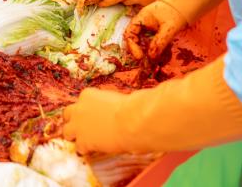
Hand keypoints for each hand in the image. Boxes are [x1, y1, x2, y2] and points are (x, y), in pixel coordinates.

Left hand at [65, 57, 241, 153]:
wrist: (136, 121)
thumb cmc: (143, 107)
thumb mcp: (145, 97)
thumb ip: (152, 94)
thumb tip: (175, 89)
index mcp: (91, 93)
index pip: (82, 101)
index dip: (87, 111)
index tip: (96, 116)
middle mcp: (80, 106)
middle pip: (67, 113)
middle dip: (74, 120)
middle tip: (84, 129)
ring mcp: (78, 123)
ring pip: (65, 129)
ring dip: (74, 135)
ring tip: (83, 142)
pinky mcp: (83, 139)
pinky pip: (76, 146)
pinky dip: (83, 149)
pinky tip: (90, 152)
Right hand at [124, 0, 186, 60]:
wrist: (185, 5)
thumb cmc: (176, 13)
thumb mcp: (169, 28)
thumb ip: (159, 42)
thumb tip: (151, 57)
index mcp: (141, 19)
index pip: (130, 34)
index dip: (132, 47)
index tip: (139, 57)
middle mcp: (142, 25)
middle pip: (135, 41)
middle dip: (140, 52)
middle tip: (146, 63)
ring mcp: (149, 30)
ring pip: (144, 45)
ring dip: (149, 54)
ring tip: (156, 63)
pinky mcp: (156, 35)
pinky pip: (154, 45)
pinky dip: (158, 52)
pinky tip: (165, 57)